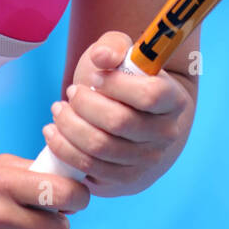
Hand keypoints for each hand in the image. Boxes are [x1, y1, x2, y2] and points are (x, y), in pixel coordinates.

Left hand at [42, 31, 195, 197]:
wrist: (136, 119)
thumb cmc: (127, 82)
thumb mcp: (123, 55)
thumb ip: (114, 46)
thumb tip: (102, 58)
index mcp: (175, 100)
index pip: (149, 95)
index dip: (116, 85)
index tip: (94, 77)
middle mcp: (167, 135)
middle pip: (119, 123)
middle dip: (84, 105)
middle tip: (71, 93)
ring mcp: (147, 161)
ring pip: (100, 147)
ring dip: (69, 126)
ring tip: (58, 110)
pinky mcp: (125, 181)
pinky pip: (89, 168)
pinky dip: (64, 149)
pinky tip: (53, 131)